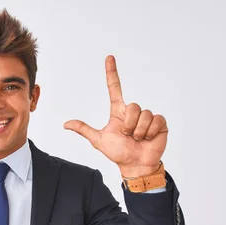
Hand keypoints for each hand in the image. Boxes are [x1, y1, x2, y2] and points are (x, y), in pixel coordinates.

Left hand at [63, 55, 167, 176]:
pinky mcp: (160, 123)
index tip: (109, 57)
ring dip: (139, 131)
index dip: (112, 73)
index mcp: (118, 112)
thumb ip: (84, 130)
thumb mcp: (98, 140)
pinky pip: (156, 120)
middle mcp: (133, 112)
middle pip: (133, 107)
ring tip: (138, 139)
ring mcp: (147, 117)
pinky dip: (150, 132)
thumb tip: (65, 124)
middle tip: (128, 136)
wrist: (135, 165)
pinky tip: (148, 138)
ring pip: (144, 115)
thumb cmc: (118, 152)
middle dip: (129, 125)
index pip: (114, 88)